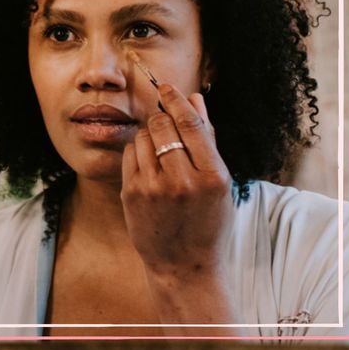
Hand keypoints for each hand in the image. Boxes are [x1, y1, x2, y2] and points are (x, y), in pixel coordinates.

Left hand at [121, 83, 234, 278]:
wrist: (184, 263)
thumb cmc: (207, 219)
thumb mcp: (219, 181)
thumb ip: (207, 138)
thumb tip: (195, 98)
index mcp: (213, 176)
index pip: (190, 124)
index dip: (176, 100)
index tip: (166, 86)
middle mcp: (183, 181)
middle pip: (162, 125)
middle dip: (162, 118)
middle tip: (166, 124)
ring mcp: (154, 188)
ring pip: (143, 136)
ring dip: (150, 135)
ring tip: (162, 154)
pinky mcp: (132, 193)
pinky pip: (130, 153)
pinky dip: (138, 152)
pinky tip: (149, 167)